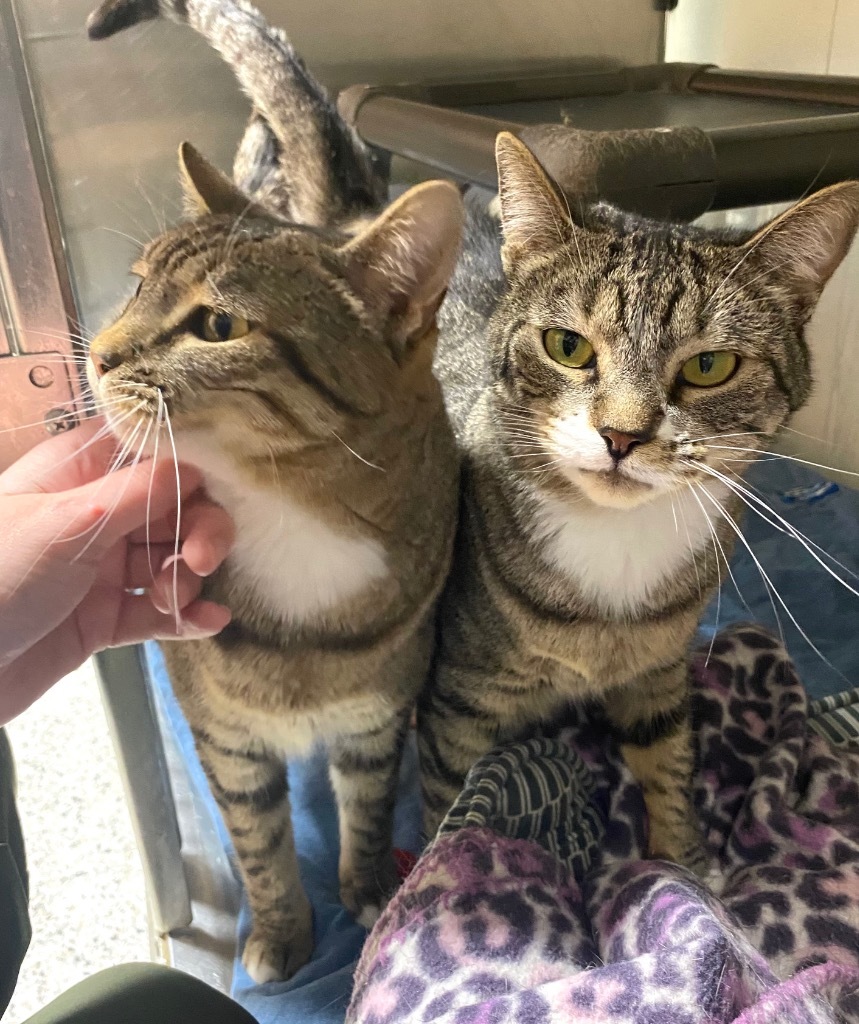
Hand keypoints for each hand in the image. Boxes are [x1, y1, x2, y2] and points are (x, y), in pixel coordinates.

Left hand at [0, 416, 233, 724]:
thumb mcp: (68, 524)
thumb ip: (137, 492)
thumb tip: (193, 465)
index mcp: (77, 473)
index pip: (152, 451)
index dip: (190, 467)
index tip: (216, 491)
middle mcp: (95, 515)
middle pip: (173, 508)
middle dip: (198, 531)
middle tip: (200, 560)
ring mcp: (100, 568)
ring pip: (171, 561)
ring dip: (186, 579)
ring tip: (170, 599)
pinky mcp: (104, 617)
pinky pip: (158, 611)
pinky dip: (187, 616)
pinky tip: (210, 621)